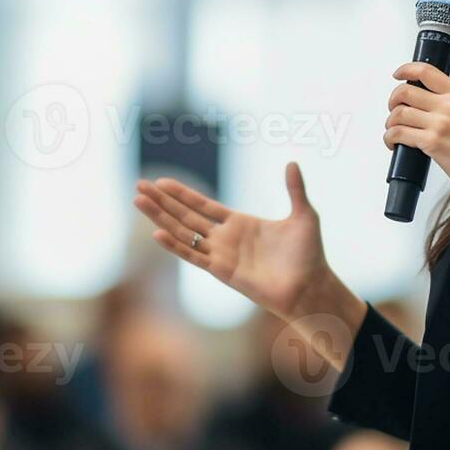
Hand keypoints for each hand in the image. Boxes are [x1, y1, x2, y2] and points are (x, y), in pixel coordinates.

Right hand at [132, 163, 364, 366]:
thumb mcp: (304, 215)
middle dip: (162, 202)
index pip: (203, 206)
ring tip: (138, 201)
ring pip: (183, 233)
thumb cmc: (309, 256)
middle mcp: (225, 239)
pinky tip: (157, 232)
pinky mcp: (222, 271)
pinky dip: (175, 245)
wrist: (311, 286)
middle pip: (185, 216)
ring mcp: (221, 255)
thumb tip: (292, 162)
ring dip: (160, 217)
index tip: (161, 181)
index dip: (182, 194)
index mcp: (240, 224)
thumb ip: (295, 189)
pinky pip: (193, 256)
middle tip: (139, 186)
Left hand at [384, 62, 449, 206]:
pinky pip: (398, 133)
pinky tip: (394, 144)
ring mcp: (440, 123)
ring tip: (394, 131)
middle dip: (393, 101)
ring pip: (398, 113)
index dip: (406, 70)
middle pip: (405, 92)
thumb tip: (424, 100)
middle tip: (394, 110)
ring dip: (390, 123)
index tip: (397, 75)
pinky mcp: (432, 142)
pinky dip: (390, 138)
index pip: (426, 72)